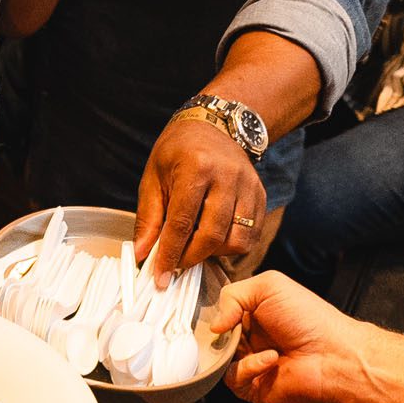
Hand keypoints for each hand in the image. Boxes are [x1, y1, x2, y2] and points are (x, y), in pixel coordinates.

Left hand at [134, 118, 264, 284]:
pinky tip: (215, 240)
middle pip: (212, 235)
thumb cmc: (177, 151)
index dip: (170, 254)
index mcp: (196, 167)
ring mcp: (248, 186)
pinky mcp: (260, 195)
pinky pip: (251, 235)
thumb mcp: (153, 177)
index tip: (160, 277)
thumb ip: (148, 217)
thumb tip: (142, 254)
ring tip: (196, 247)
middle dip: (191, 258)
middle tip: (176, 265)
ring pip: (236, 239)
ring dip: (214, 253)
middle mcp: (227, 176)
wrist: (213, 125)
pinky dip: (232, 246)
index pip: (182, 222)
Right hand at [213, 271, 371, 402]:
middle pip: (214, 339)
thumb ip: (232, 295)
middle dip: (223, 334)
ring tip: (266, 345)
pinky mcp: (253, 388)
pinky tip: (271, 359)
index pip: (218, 315)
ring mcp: (250, 365)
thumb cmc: (309, 319)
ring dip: (237, 351)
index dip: (215, 314)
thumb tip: (213, 325)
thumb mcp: (269, 286)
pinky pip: (233, 379)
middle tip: (236, 329)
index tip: (217, 313)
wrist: (334, 355)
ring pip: (218, 361)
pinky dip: (249, 367)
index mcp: (253, 316)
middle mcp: (249, 341)